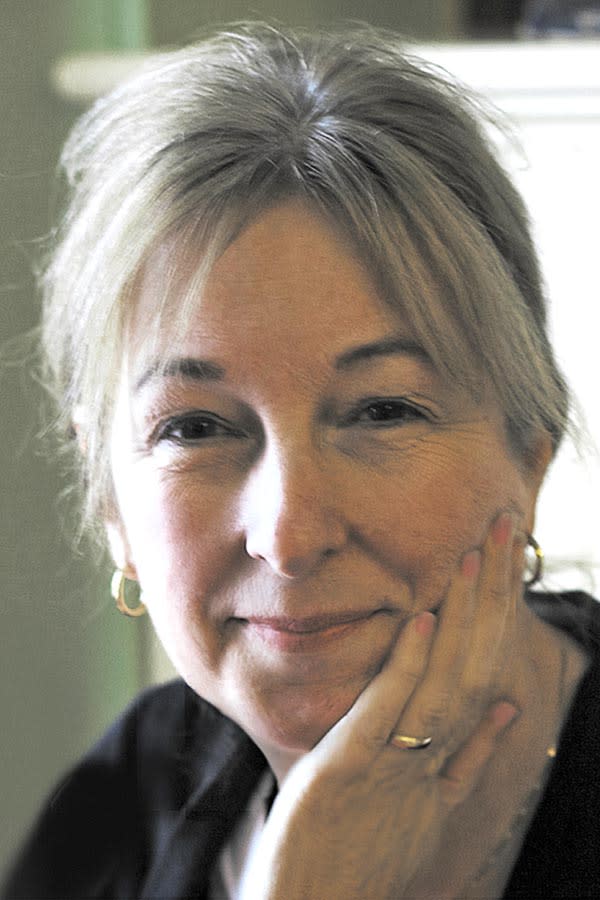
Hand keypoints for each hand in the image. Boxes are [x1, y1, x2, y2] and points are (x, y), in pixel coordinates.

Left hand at [239, 513, 523, 899]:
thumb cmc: (360, 860)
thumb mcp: (425, 807)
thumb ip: (468, 759)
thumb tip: (510, 709)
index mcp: (448, 762)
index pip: (484, 672)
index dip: (499, 616)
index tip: (508, 563)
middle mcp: (432, 759)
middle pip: (475, 665)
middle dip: (492, 596)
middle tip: (504, 531)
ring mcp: (394, 764)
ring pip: (443, 681)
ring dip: (462, 617)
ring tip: (474, 556)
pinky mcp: (350, 768)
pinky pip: (387, 711)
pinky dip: (408, 665)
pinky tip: (424, 619)